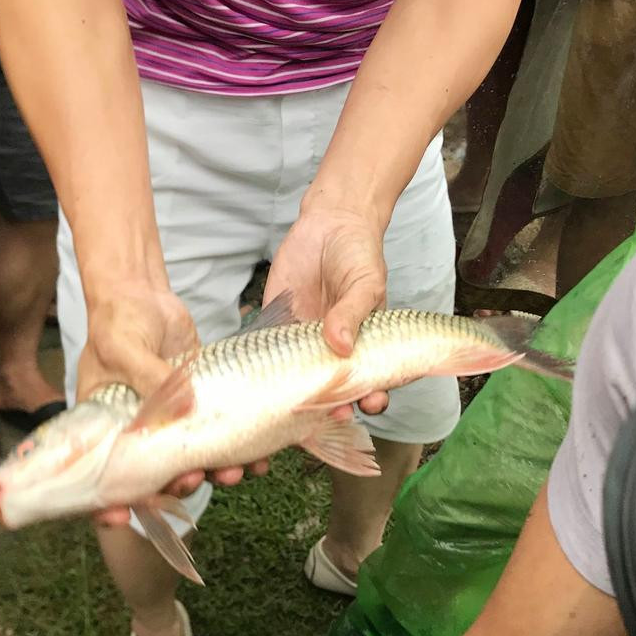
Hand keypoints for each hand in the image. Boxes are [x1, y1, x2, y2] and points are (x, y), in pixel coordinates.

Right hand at [82, 283, 267, 527]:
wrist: (143, 294)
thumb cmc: (119, 321)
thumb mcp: (126, 350)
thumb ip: (152, 380)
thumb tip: (185, 410)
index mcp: (106, 426)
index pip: (101, 473)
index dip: (109, 500)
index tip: (119, 516)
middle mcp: (138, 430)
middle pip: (156, 474)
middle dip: (176, 485)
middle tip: (193, 480)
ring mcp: (170, 420)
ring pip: (193, 460)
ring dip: (213, 473)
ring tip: (236, 474)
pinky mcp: (199, 405)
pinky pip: (218, 435)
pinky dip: (239, 450)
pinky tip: (260, 459)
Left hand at [265, 207, 389, 415]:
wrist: (328, 223)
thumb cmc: (358, 254)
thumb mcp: (365, 282)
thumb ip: (353, 313)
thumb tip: (340, 344)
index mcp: (365, 343)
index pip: (374, 378)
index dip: (375, 395)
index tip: (372, 401)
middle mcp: (335, 350)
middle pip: (336, 389)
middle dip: (336, 406)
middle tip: (335, 412)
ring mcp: (305, 342)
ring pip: (301, 380)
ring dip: (298, 396)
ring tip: (298, 405)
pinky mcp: (277, 327)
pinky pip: (270, 353)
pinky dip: (263, 369)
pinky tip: (260, 381)